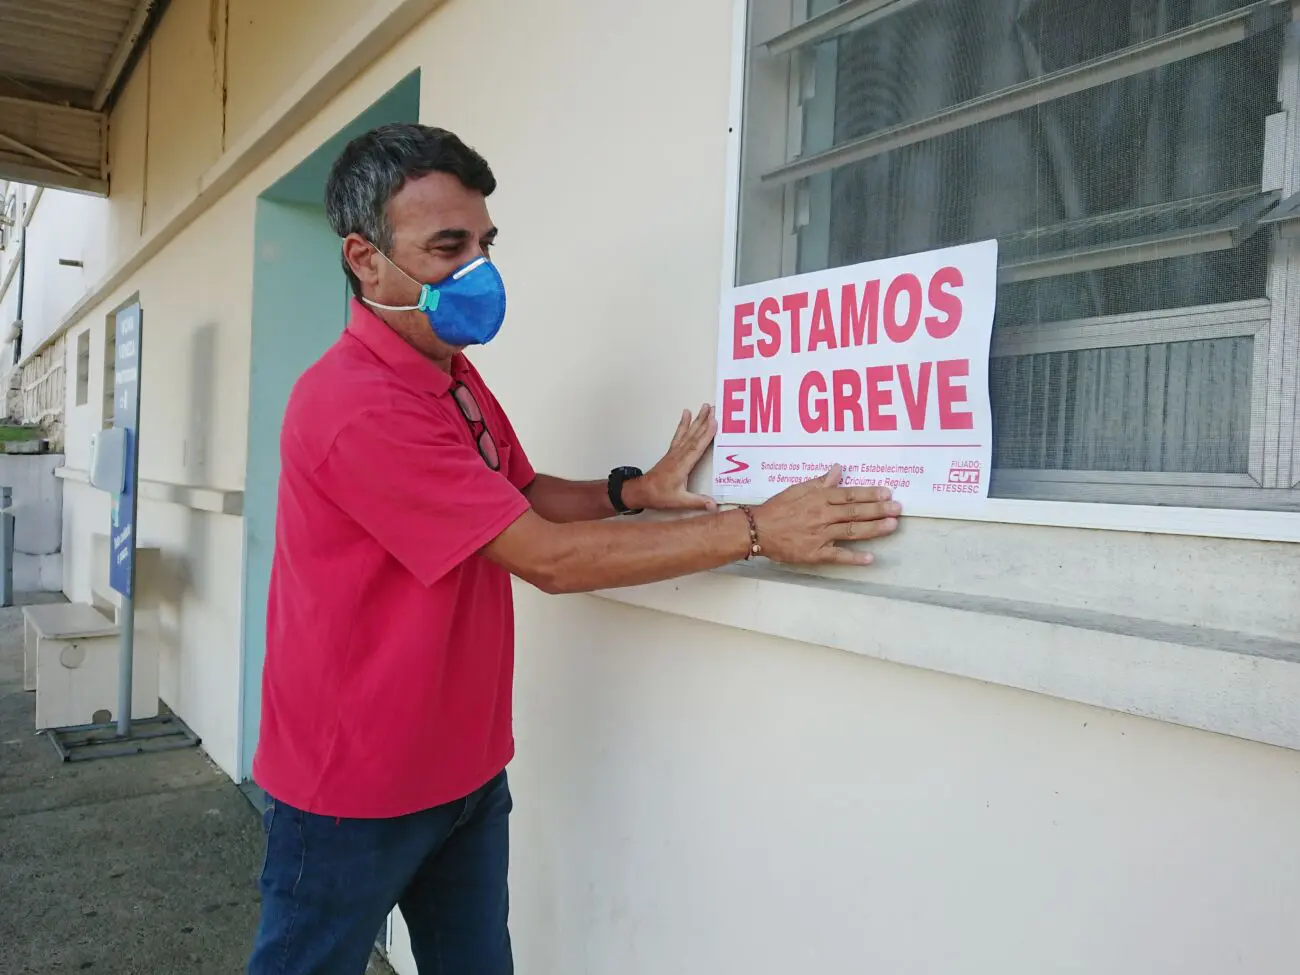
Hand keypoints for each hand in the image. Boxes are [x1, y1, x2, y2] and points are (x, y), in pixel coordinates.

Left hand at [623, 405, 718, 512]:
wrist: (641, 491)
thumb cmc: (659, 495)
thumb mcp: (679, 501)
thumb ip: (697, 502)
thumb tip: (714, 505)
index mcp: (682, 466)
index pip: (696, 447)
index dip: (706, 435)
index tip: (714, 422)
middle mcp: (678, 456)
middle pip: (693, 436)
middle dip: (703, 421)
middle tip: (712, 407)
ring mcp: (674, 452)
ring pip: (687, 433)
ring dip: (696, 420)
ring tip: (703, 407)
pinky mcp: (672, 452)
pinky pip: (679, 435)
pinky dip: (684, 424)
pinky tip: (686, 415)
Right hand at [750, 466, 899, 565]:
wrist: (757, 529)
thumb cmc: (777, 508)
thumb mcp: (797, 489)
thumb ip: (820, 481)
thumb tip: (838, 469)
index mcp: (819, 498)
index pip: (849, 494)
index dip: (869, 494)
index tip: (887, 493)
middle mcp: (822, 515)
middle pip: (855, 512)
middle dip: (878, 510)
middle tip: (898, 508)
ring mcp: (820, 535)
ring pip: (851, 531)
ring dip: (874, 529)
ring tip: (892, 526)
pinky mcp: (815, 553)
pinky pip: (837, 556)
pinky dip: (854, 558)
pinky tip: (870, 558)